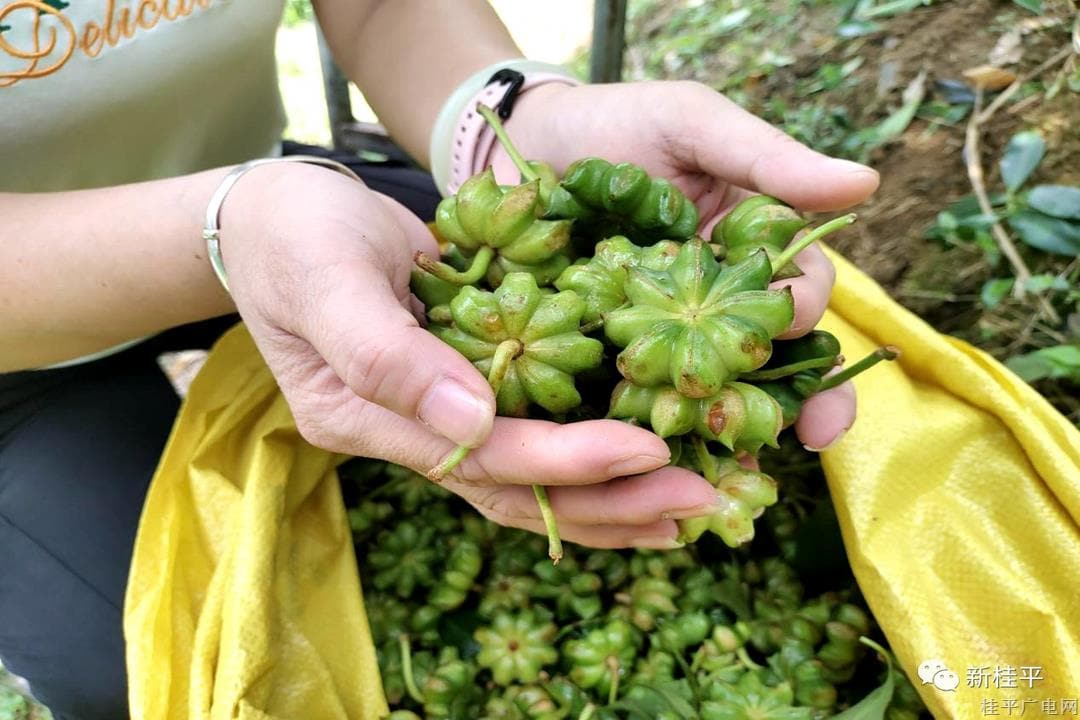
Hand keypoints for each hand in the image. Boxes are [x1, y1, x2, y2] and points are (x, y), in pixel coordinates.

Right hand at [218, 163, 717, 548]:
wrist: (274, 213)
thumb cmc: (294, 232)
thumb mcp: (328, 278)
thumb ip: (386, 353)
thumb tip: (471, 420)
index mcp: (362, 419)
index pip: (478, 459)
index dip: (564, 460)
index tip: (647, 450)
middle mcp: (403, 434)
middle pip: (514, 490)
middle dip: (607, 501)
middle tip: (700, 503)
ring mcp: (431, 417)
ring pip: (526, 480)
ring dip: (607, 498)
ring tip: (688, 507)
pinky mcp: (458, 388)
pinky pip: (527, 435)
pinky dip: (586, 457)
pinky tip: (641, 465)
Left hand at [500, 80, 880, 450]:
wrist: (524, 144)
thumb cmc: (619, 125)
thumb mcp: (693, 124)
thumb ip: (767, 160)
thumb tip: (866, 184)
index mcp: (747, 257)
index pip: (798, 294)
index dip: (809, 315)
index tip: (797, 324)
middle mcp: (713, 309)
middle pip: (767, 363)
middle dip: (796, 402)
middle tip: (810, 436)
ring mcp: (659, 340)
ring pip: (705, 395)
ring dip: (725, 428)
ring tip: (733, 461)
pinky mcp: (604, 359)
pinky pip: (631, 401)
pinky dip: (645, 430)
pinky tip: (650, 456)